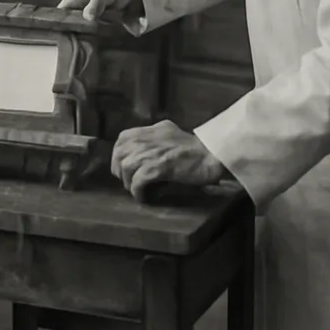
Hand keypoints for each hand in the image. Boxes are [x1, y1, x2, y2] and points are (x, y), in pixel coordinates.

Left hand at [111, 119, 225, 200]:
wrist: (211, 154)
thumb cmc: (193, 146)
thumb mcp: (169, 132)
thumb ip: (154, 136)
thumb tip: (145, 145)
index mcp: (146, 131)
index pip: (121, 140)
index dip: (119, 155)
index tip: (124, 167)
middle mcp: (144, 140)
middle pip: (119, 156)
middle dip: (120, 171)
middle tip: (129, 182)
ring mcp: (149, 154)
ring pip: (126, 169)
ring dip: (129, 183)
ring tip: (137, 190)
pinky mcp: (157, 168)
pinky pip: (137, 182)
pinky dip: (138, 192)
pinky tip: (143, 198)